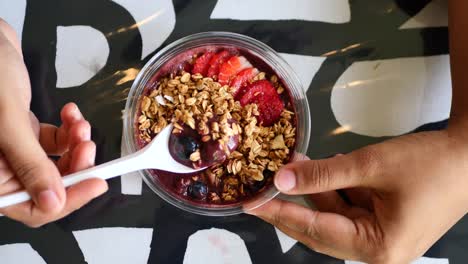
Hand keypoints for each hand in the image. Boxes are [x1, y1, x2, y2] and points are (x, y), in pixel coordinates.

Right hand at [0, 19, 107, 226]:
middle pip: (49, 186)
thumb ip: (30, 165)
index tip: (96, 183)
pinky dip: (68, 130)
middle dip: (76, 167)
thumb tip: (53, 203)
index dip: (67, 200)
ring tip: (79, 125)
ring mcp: (10, 149)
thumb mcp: (7, 123)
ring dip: (75, 146)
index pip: (30, 209)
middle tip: (90, 148)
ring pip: (55, 163)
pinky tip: (71, 114)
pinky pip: (52, 141)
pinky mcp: (20, 131)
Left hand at [249, 129, 467, 262]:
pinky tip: (316, 168)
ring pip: (330, 216)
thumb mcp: (369, 166)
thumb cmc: (430, 164)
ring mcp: (379, 237)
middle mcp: (376, 251)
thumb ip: (322, 175)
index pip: (315, 230)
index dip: (280, 214)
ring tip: (290, 164)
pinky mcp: (381, 222)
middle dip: (290, 205)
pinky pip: (346, 208)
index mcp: (377, 248)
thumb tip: (282, 180)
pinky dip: (330, 189)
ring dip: (311, 191)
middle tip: (261, 189)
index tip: (252, 203)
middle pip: (319, 229)